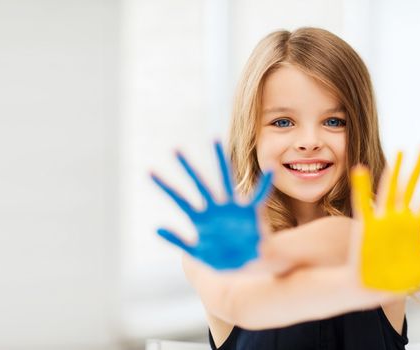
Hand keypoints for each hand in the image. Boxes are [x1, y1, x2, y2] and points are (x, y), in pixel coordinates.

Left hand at [151, 141, 272, 269]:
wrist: (249, 266)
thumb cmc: (224, 259)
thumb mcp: (198, 253)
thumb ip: (177, 240)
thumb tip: (156, 228)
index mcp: (201, 218)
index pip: (179, 199)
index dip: (165, 186)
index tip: (149, 172)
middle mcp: (215, 209)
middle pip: (198, 184)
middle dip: (186, 167)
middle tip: (174, 149)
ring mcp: (232, 208)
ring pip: (224, 180)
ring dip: (220, 161)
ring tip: (214, 139)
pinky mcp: (250, 212)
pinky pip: (258, 196)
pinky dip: (265, 184)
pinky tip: (270, 170)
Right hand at [351, 148, 419, 291]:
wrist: (373, 290)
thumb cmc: (397, 279)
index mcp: (414, 226)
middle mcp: (399, 219)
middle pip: (410, 187)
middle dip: (417, 168)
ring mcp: (382, 221)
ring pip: (390, 190)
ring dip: (394, 171)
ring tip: (400, 152)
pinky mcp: (367, 227)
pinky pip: (364, 204)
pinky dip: (363, 187)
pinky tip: (361, 170)